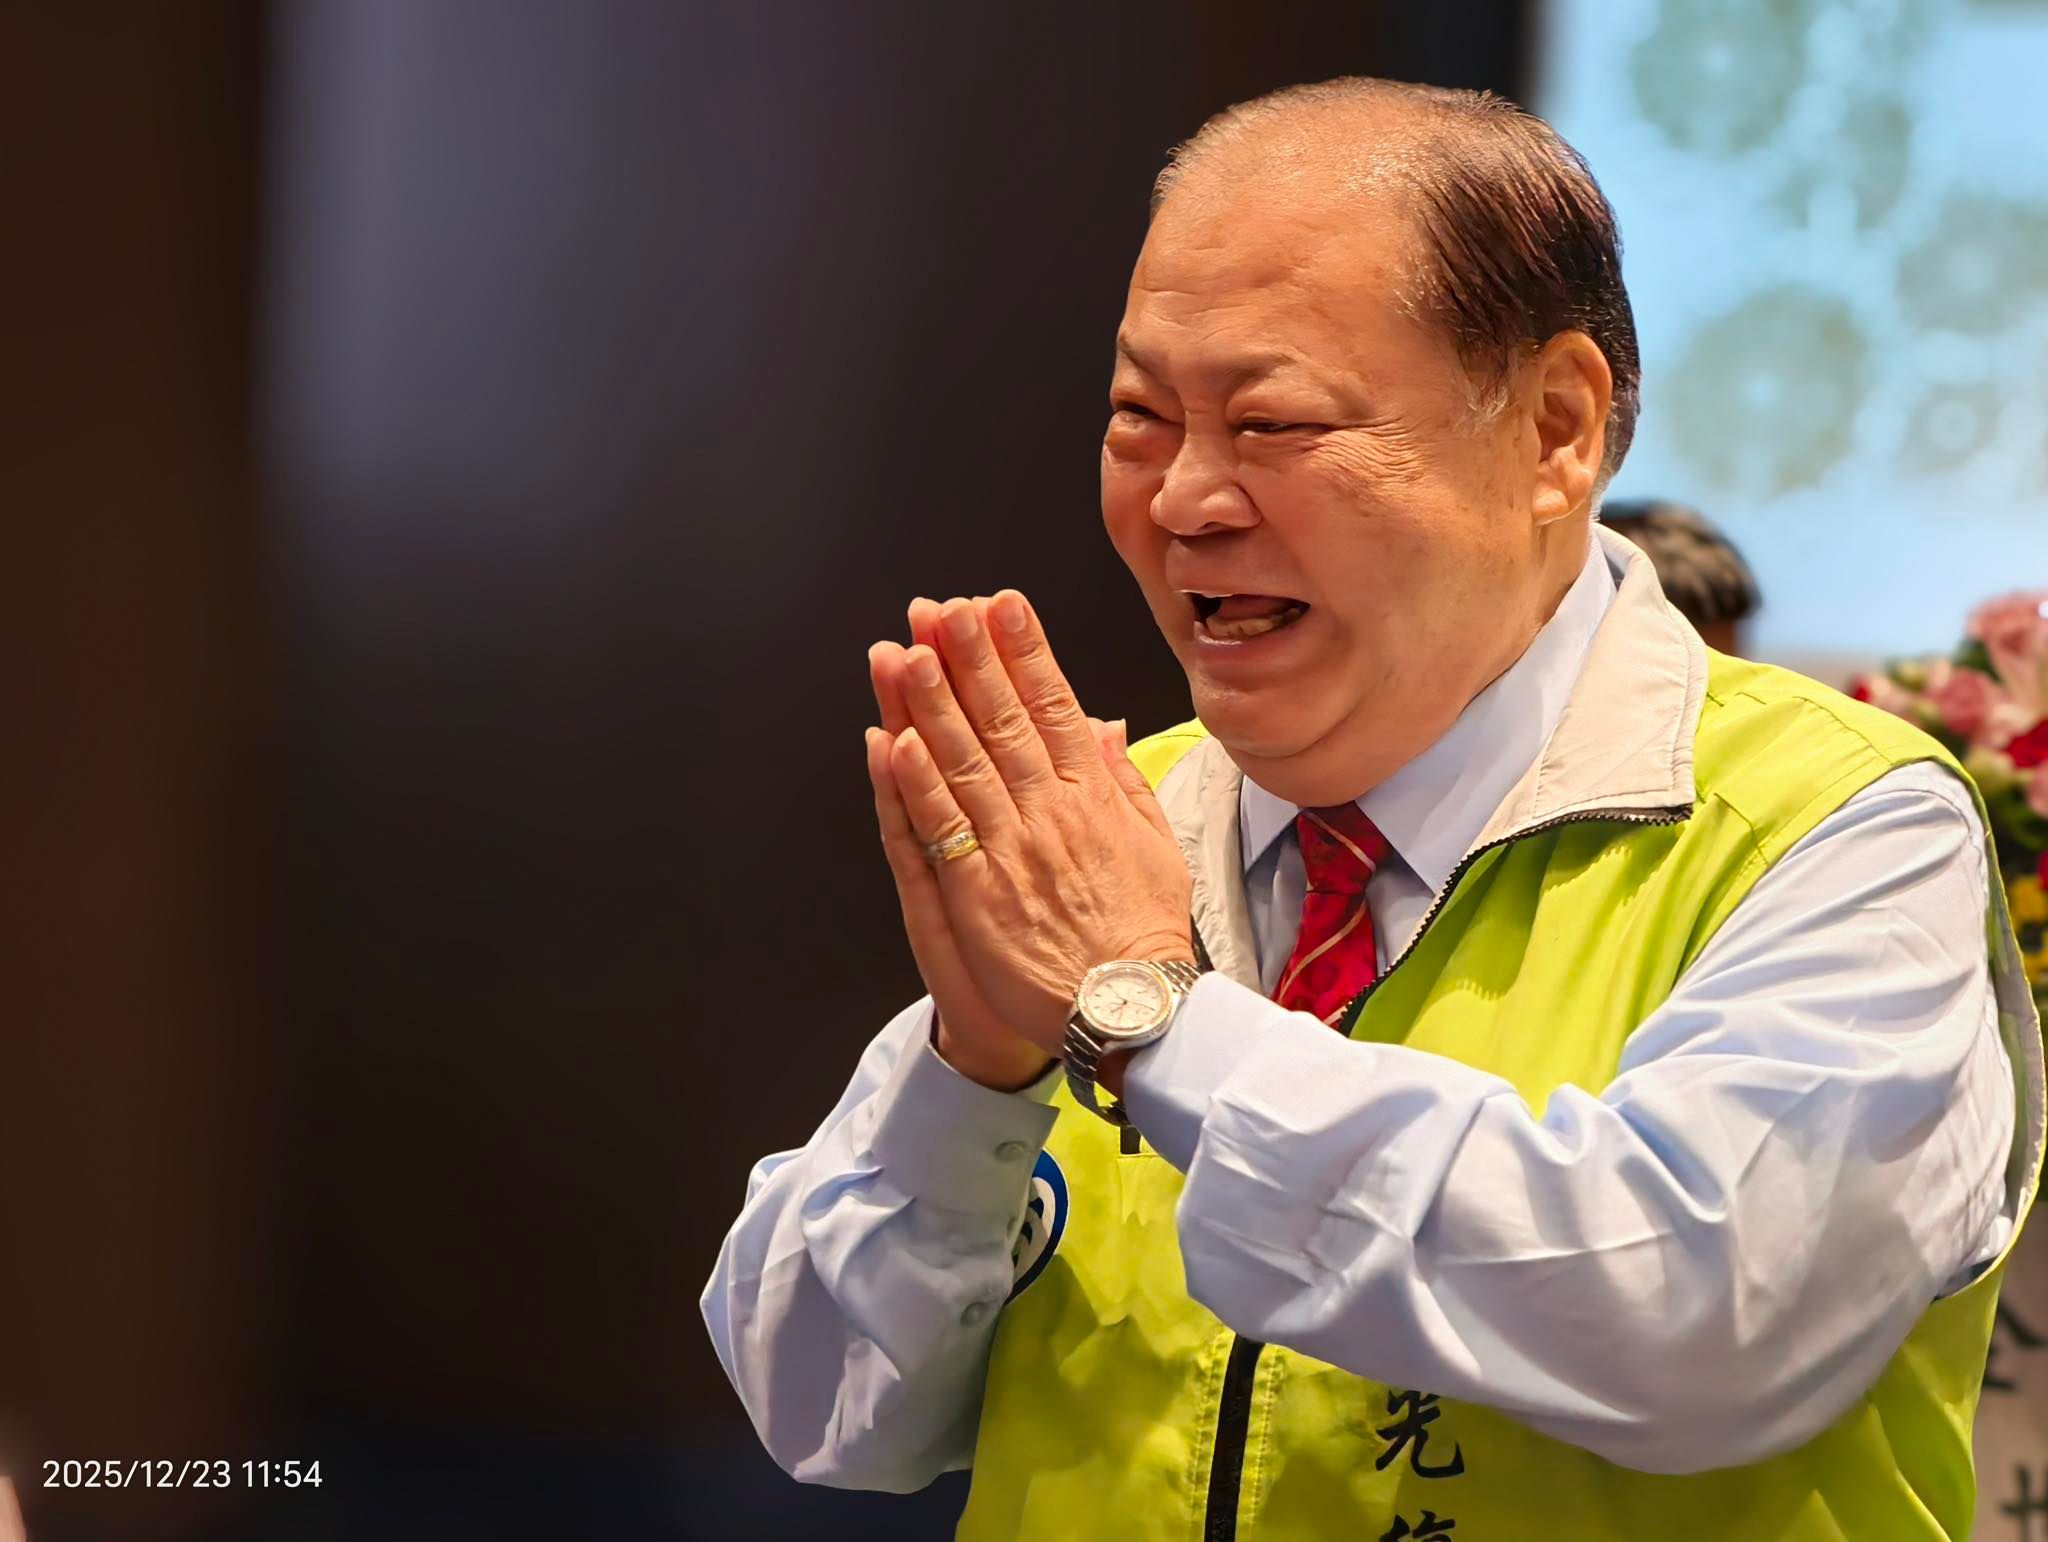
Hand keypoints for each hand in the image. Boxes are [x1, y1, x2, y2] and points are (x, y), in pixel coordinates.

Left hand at [867, 590, 1193, 1060]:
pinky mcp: (978, 890)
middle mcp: (1051, 811)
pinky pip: (942, 826)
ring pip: (964, 761)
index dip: (1025, 650)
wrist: (1126, 1006)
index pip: (1053, 705)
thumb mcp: (1156, 845)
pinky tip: (894, 740)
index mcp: (1093, 795)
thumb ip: (1125, 781)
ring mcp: (1012, 847)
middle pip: (1003, 719)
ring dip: (932, 703)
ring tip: (907, 652)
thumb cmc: (1140, 933)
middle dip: (971, 657)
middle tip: (943, 608)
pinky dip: (917, 782)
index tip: (1002, 605)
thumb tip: (1106, 727)